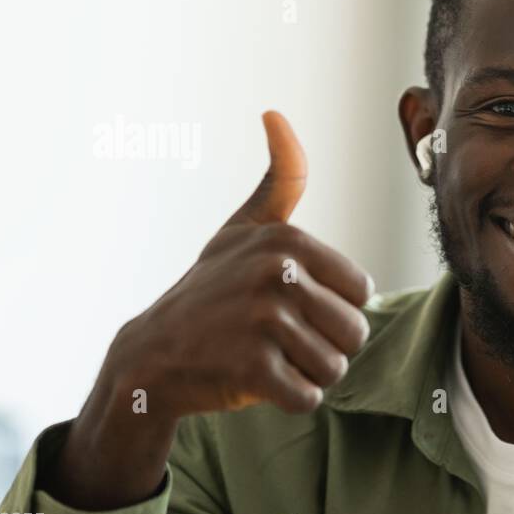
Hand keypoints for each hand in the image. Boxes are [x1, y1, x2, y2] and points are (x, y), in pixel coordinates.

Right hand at [112, 111, 373, 416]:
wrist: (151, 354)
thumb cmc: (211, 290)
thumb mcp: (243, 228)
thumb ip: (279, 180)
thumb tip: (275, 114)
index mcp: (289, 240)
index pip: (361, 293)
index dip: (331, 310)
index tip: (287, 305)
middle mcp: (278, 273)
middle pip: (355, 333)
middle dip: (323, 346)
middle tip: (275, 340)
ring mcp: (263, 320)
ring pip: (335, 368)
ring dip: (305, 374)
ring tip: (266, 358)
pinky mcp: (252, 368)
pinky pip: (308, 397)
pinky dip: (288, 399)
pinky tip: (254, 382)